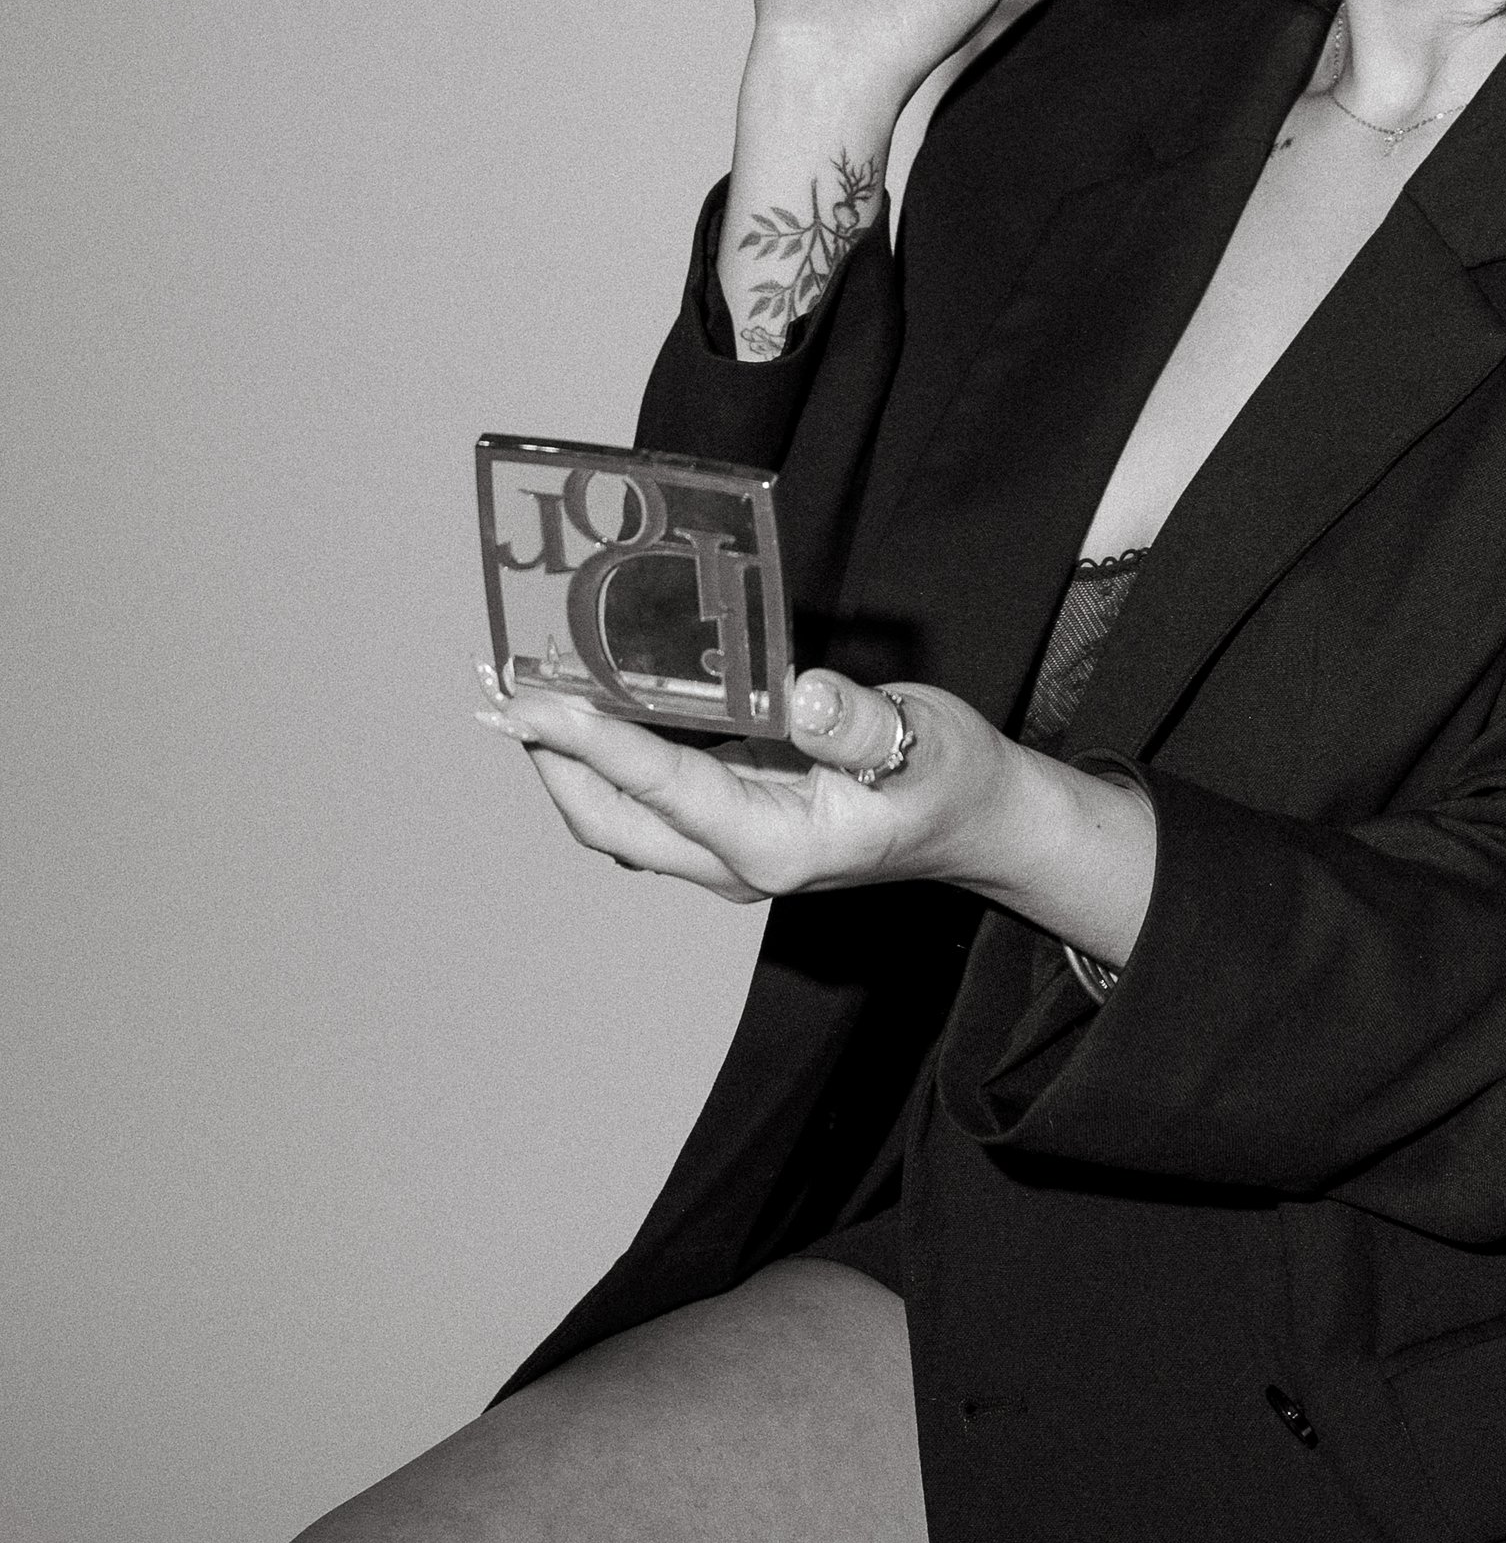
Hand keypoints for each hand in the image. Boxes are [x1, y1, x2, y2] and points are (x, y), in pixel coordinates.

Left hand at [479, 666, 1158, 967]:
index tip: (532, 696)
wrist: (974, 823)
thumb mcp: (918, 743)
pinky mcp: (726, 825)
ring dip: (560, 757)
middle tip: (494, 682)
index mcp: (773, 843)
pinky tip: (581, 703)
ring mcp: (725, 850)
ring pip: (615, 813)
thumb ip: (855, 725)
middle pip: (607, 818)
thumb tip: (798, 692)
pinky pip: (642, 796)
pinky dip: (600, 754)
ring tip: (513, 688)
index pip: (660, 787)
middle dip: (545, 754)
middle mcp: (734, 860)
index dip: (588, 739)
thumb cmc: (946, 779)